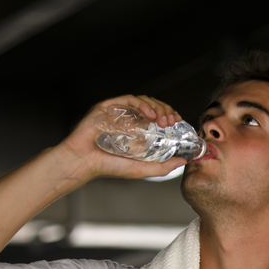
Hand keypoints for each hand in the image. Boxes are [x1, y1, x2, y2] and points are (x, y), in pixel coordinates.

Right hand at [56, 94, 187, 181]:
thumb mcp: (142, 169)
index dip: (169, 116)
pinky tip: (150, 114)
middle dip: (165, 111)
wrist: (84, 162)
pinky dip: (142, 104)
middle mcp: (128, 119)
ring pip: (143, 101)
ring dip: (157, 107)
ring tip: (162, 119)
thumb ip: (163, 167)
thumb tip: (183, 161)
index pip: (157, 117)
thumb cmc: (108, 166)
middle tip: (171, 121)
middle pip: (152, 106)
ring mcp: (118, 112)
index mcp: (136, 131)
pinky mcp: (108, 107)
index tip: (177, 121)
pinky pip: (128, 100)